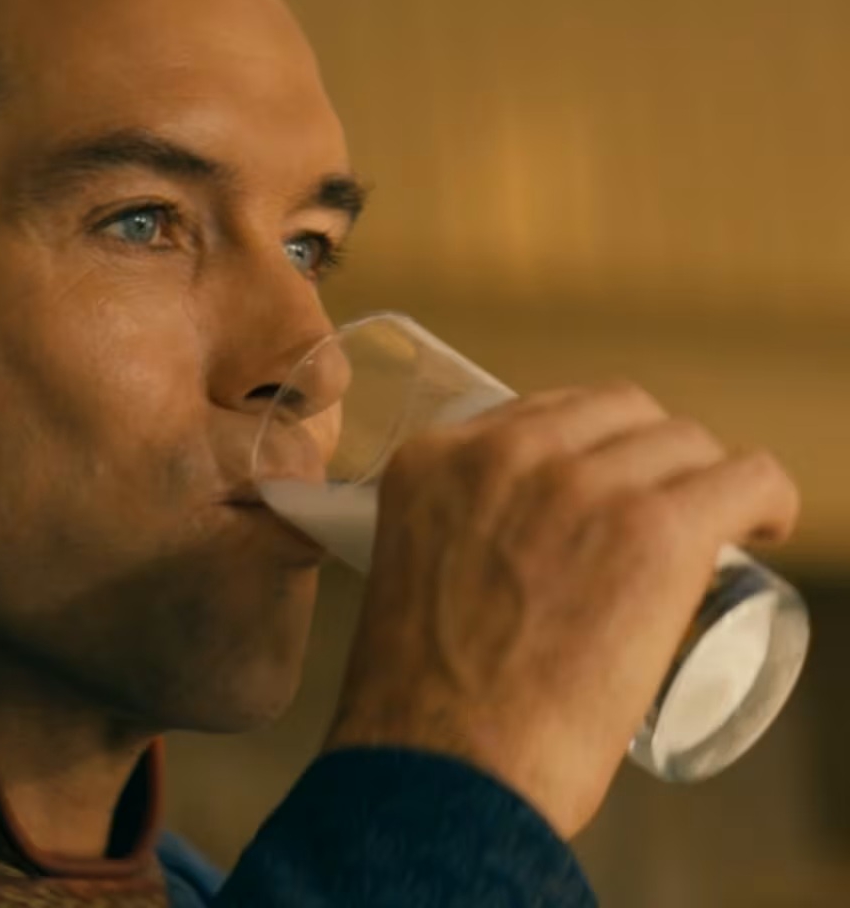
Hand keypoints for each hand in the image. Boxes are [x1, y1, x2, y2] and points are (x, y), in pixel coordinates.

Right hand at [323, 381, 799, 838]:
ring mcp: (581, 485)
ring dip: (701, 479)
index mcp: (434, 460)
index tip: (604, 494)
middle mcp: (503, 453)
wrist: (443, 764)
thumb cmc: (423, 705)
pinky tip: (766, 526)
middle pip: (614, 410)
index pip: (539, 413)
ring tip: (714, 530)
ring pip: (682, 439)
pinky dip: (766, 498)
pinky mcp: (656, 530)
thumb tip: (510, 553)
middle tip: (657, 514)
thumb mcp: (409, 574)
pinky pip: (746, 476)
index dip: (585, 450)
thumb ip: (446, 538)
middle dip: (644, 454)